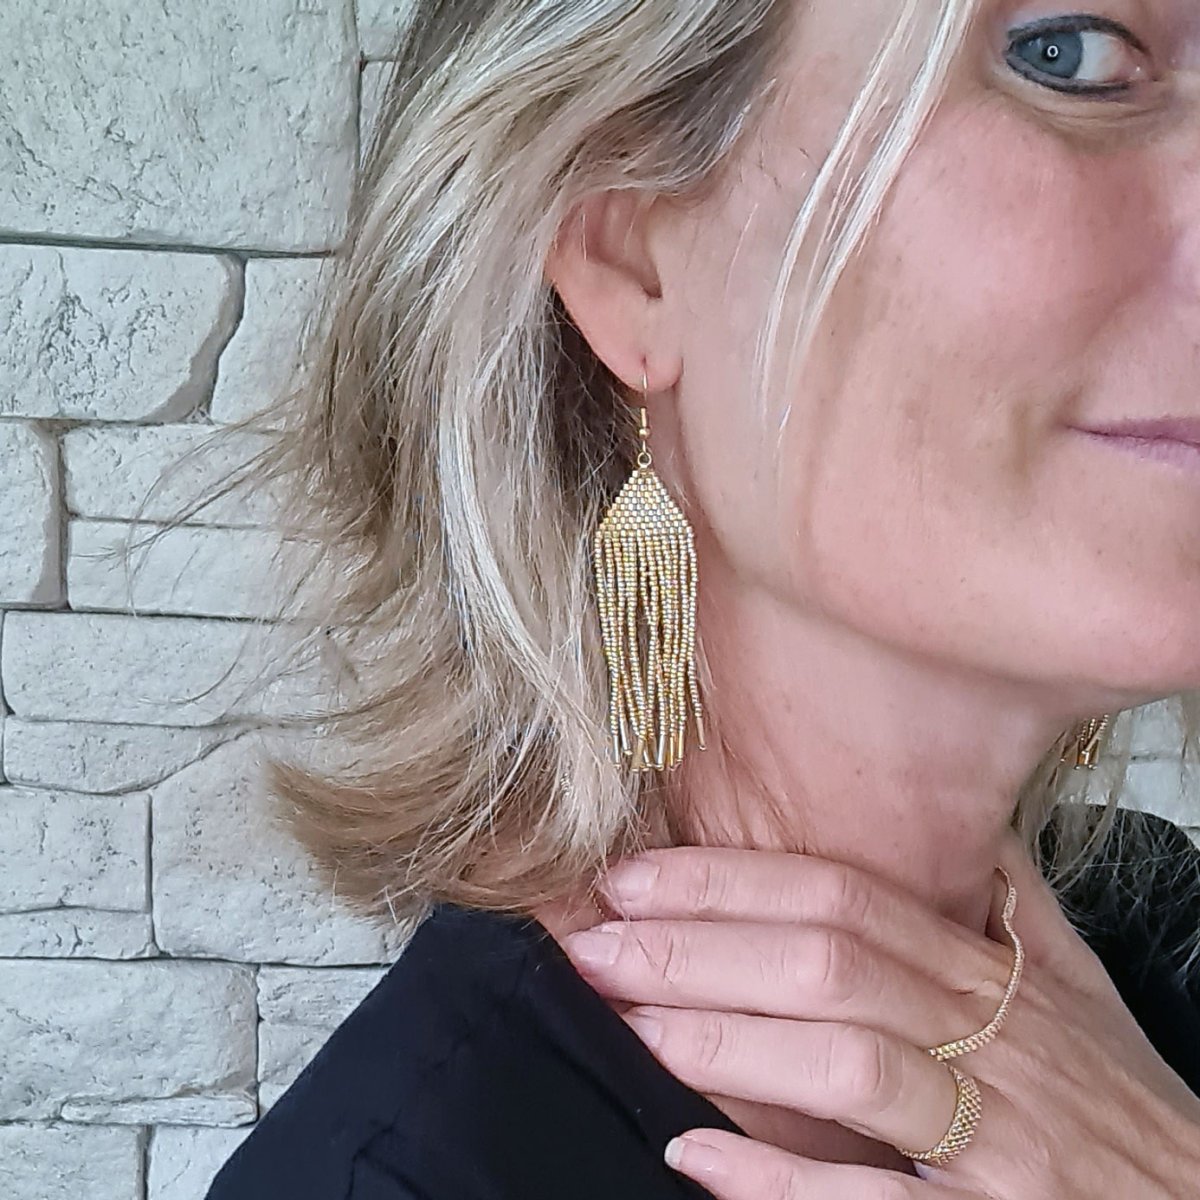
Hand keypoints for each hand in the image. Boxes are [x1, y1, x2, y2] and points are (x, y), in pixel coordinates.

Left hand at [560, 833, 1199, 1198]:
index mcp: (989, 976)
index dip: (733, 883)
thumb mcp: (1077, 987)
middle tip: (593, 944)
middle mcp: (990, 1040)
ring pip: (848, 1063)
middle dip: (700, 950)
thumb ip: (1011, 903)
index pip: (844, 898)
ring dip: (725, 1041)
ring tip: (630, 1026)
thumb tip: (961, 826)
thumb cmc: (1125, 1104)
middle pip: (829, 966)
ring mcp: (998, 1136)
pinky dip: (784, 1180)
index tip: (634, 878)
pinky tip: (695, 1155)